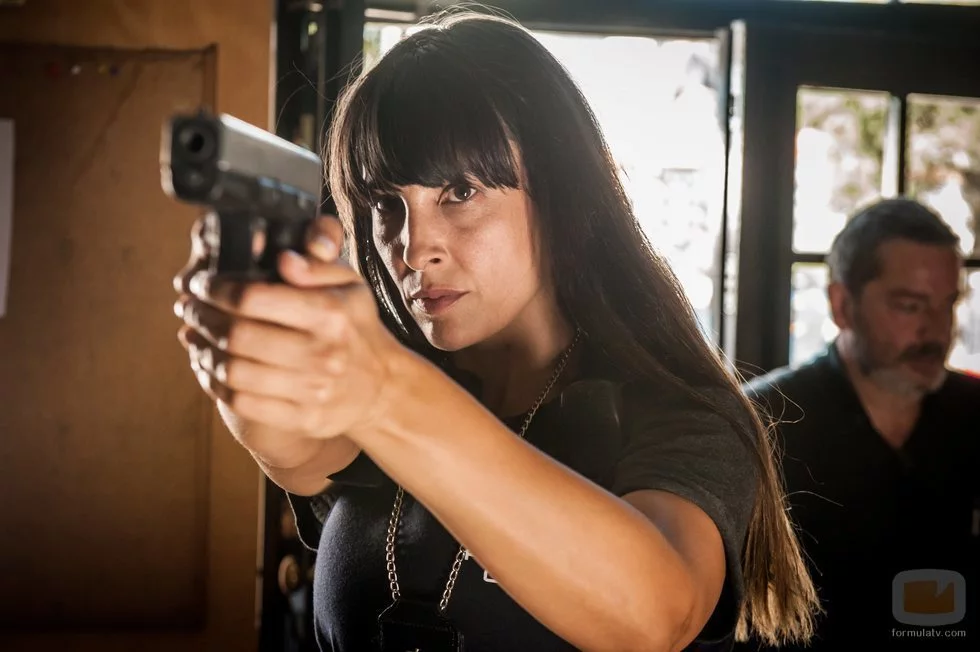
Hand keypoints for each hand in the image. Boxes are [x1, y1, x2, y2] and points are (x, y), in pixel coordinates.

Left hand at [173, 216, 400, 462]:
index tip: (201, 283)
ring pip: (233, 371)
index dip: (216, 289)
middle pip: (237, 336)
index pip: (255, 298)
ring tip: (193, 335)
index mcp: (331, 314)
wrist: (381, 387)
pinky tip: (208, 366)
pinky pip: (241, 402)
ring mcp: (313, 390)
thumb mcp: (350, 286)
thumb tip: (282, 259)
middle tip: (188, 308)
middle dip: (201, 317)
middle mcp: (323, 353)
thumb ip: (318, 265)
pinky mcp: (302, 419)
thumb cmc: (356, 327)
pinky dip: (213, 383)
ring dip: (202, 351)